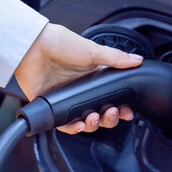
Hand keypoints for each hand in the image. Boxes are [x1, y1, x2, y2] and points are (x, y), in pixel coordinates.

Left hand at [14, 23, 142, 133]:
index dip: (119, 107)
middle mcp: (80, 91)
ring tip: (95, 118)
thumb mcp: (92, 51)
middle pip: (99, 113)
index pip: (110, 98)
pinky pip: (64, 124)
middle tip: (113, 113)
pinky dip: (73, 128)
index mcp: (92, 78)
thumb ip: (115, 58)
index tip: (127, 112)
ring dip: (93, 124)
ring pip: (83, 121)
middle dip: (109, 118)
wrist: (33, 46)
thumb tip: (137, 60)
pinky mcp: (51, 106)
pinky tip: (79, 125)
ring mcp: (66, 99)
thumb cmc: (60, 43)